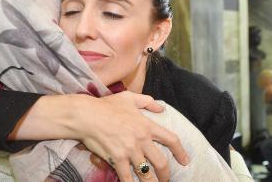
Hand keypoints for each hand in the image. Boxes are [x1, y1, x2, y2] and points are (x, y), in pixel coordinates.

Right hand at [74, 91, 188, 181]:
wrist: (87, 115)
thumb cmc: (106, 106)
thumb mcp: (128, 98)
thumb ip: (147, 101)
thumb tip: (161, 107)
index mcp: (146, 125)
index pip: (171, 139)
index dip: (181, 152)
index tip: (185, 160)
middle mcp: (141, 140)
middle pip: (161, 163)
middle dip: (166, 174)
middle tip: (166, 179)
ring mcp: (130, 151)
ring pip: (146, 174)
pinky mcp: (117, 160)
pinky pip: (127, 178)